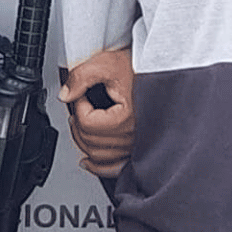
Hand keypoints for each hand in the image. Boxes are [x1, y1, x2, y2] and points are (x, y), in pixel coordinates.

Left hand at [59, 47, 134, 178]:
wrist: (166, 70)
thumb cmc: (144, 67)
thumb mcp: (108, 64)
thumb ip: (81, 77)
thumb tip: (65, 95)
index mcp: (126, 118)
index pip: (87, 122)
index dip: (78, 105)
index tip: (82, 94)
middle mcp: (133, 135)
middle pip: (90, 140)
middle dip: (78, 122)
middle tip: (78, 105)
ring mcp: (136, 144)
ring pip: (99, 156)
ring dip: (83, 141)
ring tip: (80, 126)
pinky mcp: (139, 147)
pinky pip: (115, 167)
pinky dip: (99, 167)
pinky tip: (87, 162)